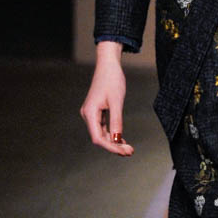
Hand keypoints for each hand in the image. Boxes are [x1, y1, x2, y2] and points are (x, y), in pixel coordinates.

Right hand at [80, 40, 134, 155]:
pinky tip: (122, 140)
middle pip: (100, 138)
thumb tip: (117, 139)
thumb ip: (116, 121)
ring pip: (102, 134)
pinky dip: (113, 134)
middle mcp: (87, 115)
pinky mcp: (97, 112)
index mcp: (89, 113)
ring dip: (114, 142)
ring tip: (129, 149)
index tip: (124, 152)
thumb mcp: (116, 101)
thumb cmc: (112, 80)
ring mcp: (91, 114)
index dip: (110, 147)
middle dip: (114, 146)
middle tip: (130, 152)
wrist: (108, 65)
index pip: (98, 138)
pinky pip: (104, 127)